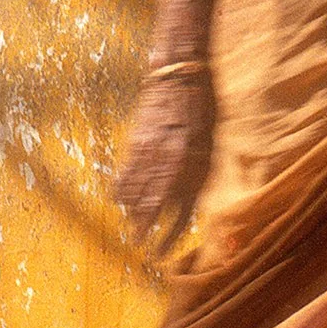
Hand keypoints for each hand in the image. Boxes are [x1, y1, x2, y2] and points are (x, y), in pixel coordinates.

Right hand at [116, 67, 215, 251]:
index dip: (171, 235)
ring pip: (137, 193)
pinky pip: (124, 173)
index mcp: (195, 164)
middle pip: (155, 206)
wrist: (181, 75)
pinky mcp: (136, 142)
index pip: (182, 211)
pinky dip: (119, 188)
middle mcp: (173, 163)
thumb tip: (193, 198)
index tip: (162, 252)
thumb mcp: (210, 140)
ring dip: (132, 212)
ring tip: (130, 227)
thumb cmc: (202, 106)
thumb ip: (200, 169)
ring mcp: (152, 153)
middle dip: (145, 228)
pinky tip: (116, 199)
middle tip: (138, 244)